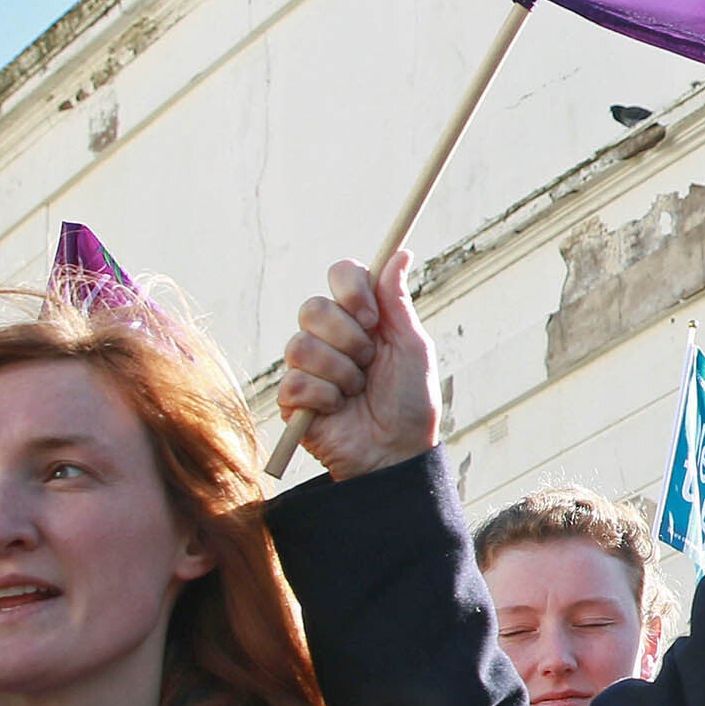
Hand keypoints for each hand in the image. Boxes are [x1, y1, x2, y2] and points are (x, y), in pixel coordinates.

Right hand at [276, 252, 438, 478]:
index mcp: (360, 317)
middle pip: (313, 307)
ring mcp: (307, 366)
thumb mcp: (412, 348)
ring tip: (356, 391)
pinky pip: (296, 383)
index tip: (371, 316)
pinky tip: (338, 410)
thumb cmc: (410, 402)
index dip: (351, 290)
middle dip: (347, 339)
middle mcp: (329, 336)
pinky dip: (326, 399)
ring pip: (301, 346)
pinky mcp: (292, 398)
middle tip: (368, 361)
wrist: (396, 452)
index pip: (340, 274)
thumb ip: (398, 301)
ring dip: (340, 373)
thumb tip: (400, 253)